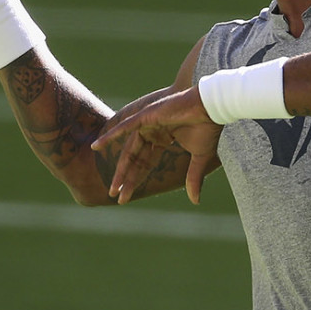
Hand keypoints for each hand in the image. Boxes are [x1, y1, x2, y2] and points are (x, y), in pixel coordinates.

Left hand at [92, 87, 221, 204]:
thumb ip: (193, 178)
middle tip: (114, 194)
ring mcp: (148, 122)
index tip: (125, 196)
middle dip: (125, 178)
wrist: (213, 108)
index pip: (145, 162)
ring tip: (112, 187)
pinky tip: (96, 147)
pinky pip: (124, 128)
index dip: (136, 179)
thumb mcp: (199, 158)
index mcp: (163, 138)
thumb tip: (195, 201)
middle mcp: (153, 130)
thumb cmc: (208, 128)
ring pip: (129, 149)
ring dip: (120, 168)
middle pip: (135, 158)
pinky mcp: (147, 115)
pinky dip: (110, 136)